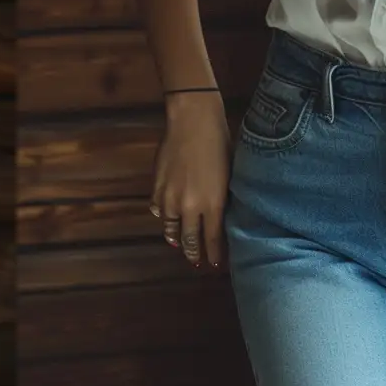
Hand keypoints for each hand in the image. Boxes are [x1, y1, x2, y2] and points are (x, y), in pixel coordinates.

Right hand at [147, 89, 231, 270]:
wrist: (193, 120)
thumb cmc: (220, 143)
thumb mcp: (229, 176)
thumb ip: (222, 200)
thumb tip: (220, 216)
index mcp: (213, 205)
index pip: (212, 240)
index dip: (214, 255)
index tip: (215, 265)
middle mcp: (190, 207)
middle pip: (190, 240)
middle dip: (194, 253)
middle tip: (196, 262)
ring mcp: (170, 197)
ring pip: (170, 229)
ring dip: (175, 238)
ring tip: (178, 244)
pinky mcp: (157, 186)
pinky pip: (158, 209)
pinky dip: (163, 216)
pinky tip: (166, 217)